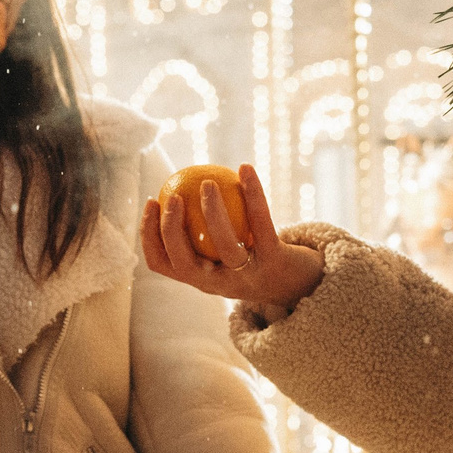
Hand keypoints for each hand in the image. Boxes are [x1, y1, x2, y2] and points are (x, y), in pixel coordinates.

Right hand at [139, 163, 324, 319]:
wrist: (303, 283)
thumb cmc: (255, 258)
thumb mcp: (224, 251)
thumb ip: (200, 230)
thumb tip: (176, 185)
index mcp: (201, 280)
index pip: (162, 263)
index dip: (148, 234)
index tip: (152, 200)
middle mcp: (220, 285)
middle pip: (184, 261)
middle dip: (171, 229)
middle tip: (173, 195)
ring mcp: (248, 277)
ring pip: (224, 246)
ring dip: (213, 212)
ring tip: (207, 183)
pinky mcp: (275, 262)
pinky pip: (261, 223)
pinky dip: (253, 193)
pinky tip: (245, 168)